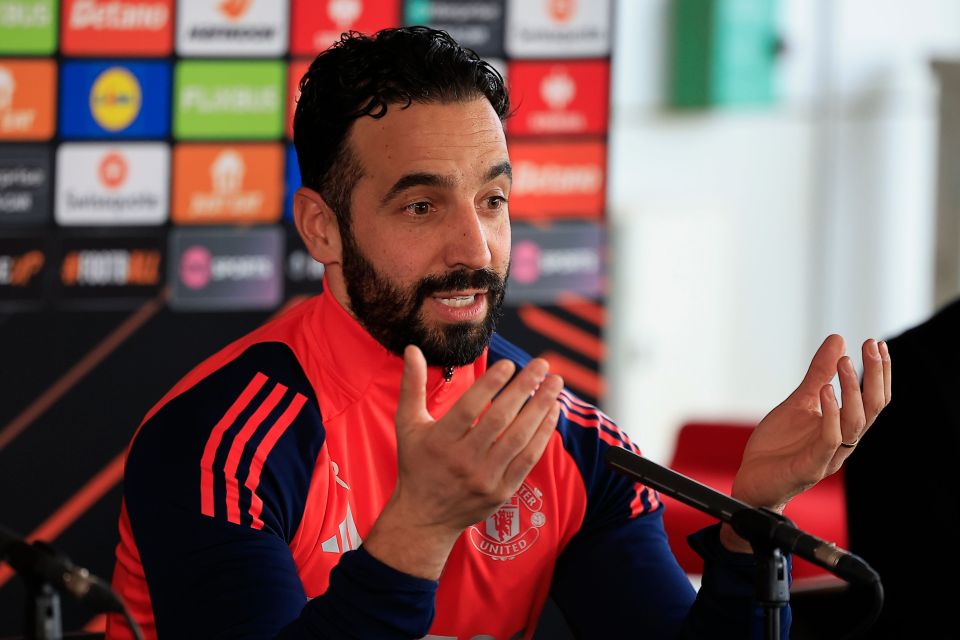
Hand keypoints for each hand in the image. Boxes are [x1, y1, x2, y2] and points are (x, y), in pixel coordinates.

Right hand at [363, 345, 562, 578]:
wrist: (425, 518)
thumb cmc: (416, 464)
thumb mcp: (407, 425)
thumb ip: (412, 386)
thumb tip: (413, 348)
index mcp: (440, 441)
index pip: (470, 408)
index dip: (490, 384)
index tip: (509, 363)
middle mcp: (463, 460)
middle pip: (500, 419)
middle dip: (524, 388)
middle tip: (542, 364)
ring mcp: (485, 478)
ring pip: (519, 438)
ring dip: (541, 408)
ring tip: (555, 382)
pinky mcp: (503, 491)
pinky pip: (528, 459)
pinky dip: (542, 434)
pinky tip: (552, 412)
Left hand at [720, 335, 891, 551]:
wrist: (752, 482)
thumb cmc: (777, 446)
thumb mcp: (798, 402)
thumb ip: (818, 374)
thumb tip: (838, 340)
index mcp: (843, 427)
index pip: (873, 400)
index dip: (879, 373)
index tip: (878, 343)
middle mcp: (842, 442)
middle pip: (872, 409)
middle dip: (875, 376)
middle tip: (872, 346)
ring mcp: (829, 456)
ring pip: (855, 424)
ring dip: (853, 391)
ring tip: (845, 362)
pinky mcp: (811, 467)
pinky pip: (829, 441)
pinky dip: (831, 415)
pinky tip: (825, 391)